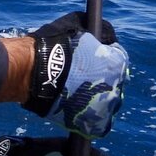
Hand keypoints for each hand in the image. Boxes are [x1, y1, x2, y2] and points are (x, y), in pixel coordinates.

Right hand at [24, 13, 128, 138]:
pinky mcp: (96, 124)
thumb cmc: (55, 48)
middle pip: (115, 86)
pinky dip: (91, 121)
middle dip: (103, 83)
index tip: (94, 64)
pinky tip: (80, 113)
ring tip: (78, 98)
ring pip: (108, 106)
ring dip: (98, 102)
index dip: (105, 62)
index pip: (119, 62)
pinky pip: (100, 125)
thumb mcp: (81, 30)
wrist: (36, 72)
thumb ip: (98, 36)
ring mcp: (107, 107)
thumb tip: (106, 39)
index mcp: (117, 63)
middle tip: (84, 82)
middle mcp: (118, 86)